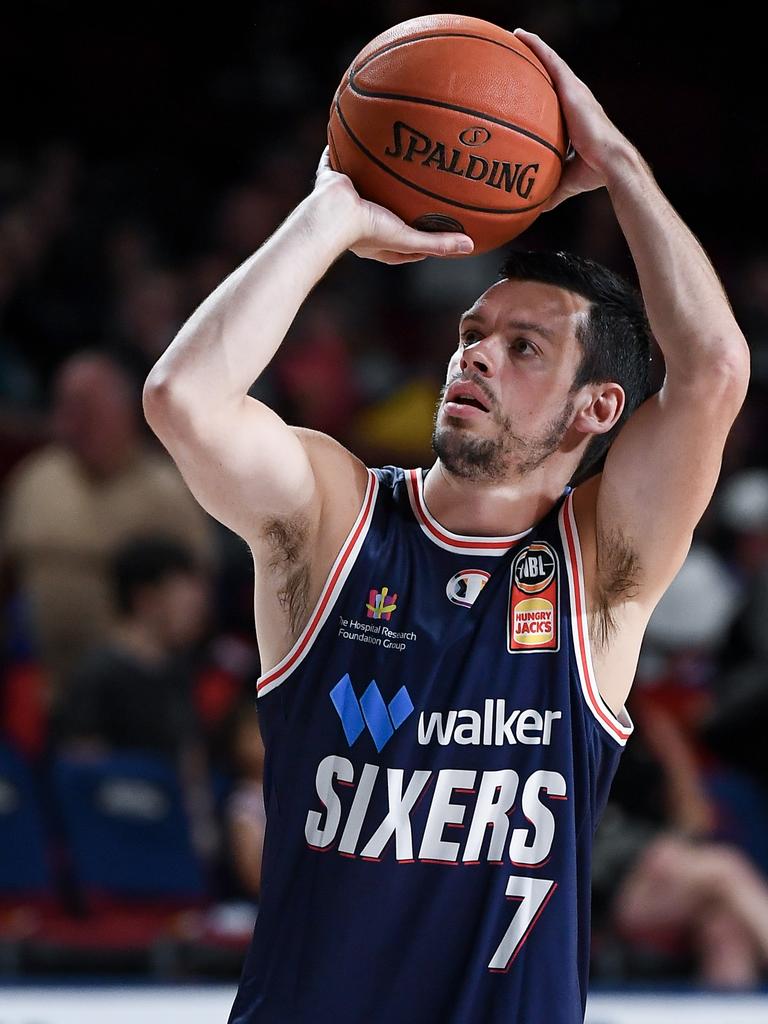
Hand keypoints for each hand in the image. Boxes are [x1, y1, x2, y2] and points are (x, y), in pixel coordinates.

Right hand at [312, 146, 473, 263]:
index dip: (421, 236)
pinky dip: (347, 149)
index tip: (438, 228)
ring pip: (366, 184)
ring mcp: (347, 199)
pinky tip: (360, 132)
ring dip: (377, 174)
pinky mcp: (334, 179)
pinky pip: (341, 160)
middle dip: (400, 202)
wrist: (333, 214)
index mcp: (376, 240)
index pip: (404, 242)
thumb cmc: (367, 231)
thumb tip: (470, 246)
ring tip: (393, 159)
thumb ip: (438, 243)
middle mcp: (361, 219)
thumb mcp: (408, 239)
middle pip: (386, 209)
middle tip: (419, 192)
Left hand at [513, 28, 638, 211]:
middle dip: (539, 62)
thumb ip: (551, 189)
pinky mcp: (573, 89)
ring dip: (535, 48)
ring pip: (552, 62)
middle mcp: (577, 99)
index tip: (531, 84)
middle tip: (519, 52)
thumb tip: (535, 208)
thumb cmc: (595, 173)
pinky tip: (521, 37)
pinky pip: (551, 61)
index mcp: (577, 117)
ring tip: (516, 37)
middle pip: (554, 75)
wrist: (613, 163)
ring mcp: (576, 92)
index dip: (546, 89)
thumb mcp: (567, 180)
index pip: (558, 99)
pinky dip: (536, 47)